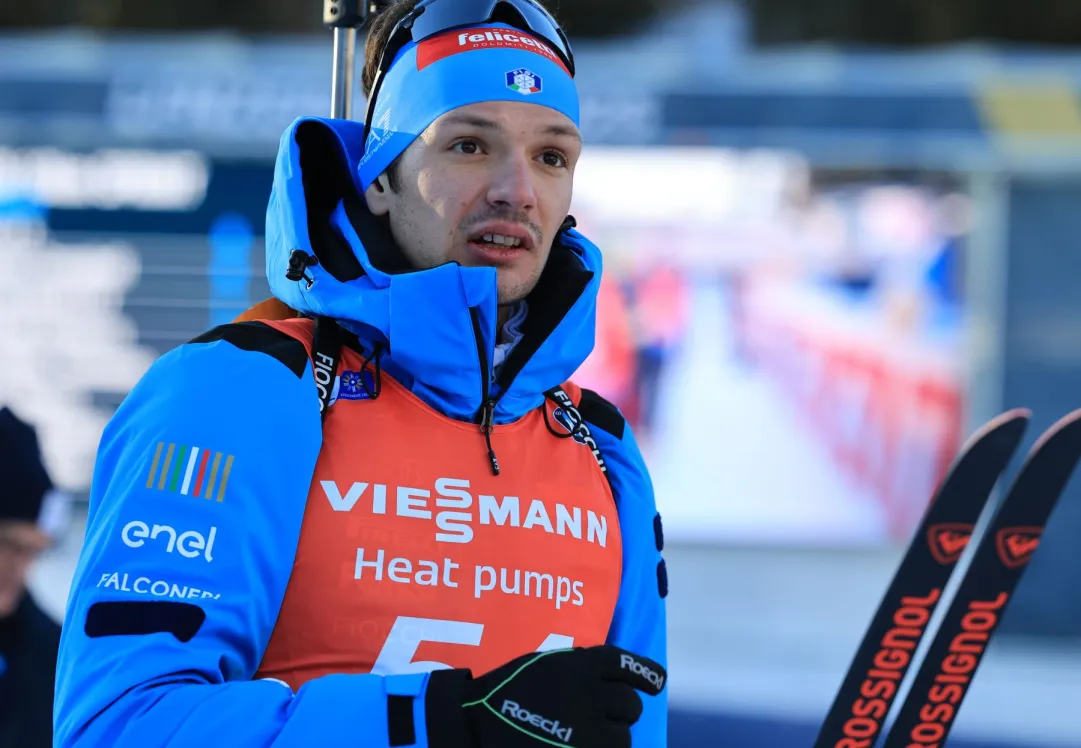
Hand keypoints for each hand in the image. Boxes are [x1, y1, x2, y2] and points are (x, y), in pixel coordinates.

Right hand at [461, 645, 665, 746]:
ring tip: (594, 738)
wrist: (478, 726)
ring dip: (613, 738)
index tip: (656, 682)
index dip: (646, 674)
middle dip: (622, 711)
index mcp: (581, 667)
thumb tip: (609, 678)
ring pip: (624, 737)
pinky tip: (591, 747)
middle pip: (630, 705)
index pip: (627, 667)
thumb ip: (577, 668)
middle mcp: (592, 695)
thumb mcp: (545, 665)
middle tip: (606, 716)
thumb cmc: (507, 692)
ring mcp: (589, 731)